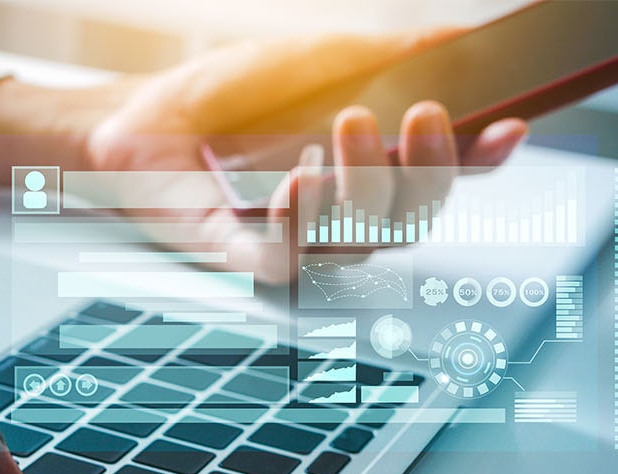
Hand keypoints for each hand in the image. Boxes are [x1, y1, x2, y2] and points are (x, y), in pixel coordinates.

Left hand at [0, 30, 528, 281]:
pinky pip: (288, 267)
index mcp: (362, 166)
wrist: (132, 118)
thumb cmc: (217, 94)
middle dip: (422, 169)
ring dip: (359, 188)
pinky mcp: (241, 258)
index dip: (477, 161)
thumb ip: (382, 58)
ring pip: (358, 245)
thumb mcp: (311, 60)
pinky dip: (300, 229)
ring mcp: (290, 240)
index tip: (504, 131)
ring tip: (337, 132)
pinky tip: (294, 187)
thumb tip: (457, 43)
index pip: (438, 175)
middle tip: (397, 116)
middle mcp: (335, 212)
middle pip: (411, 218)